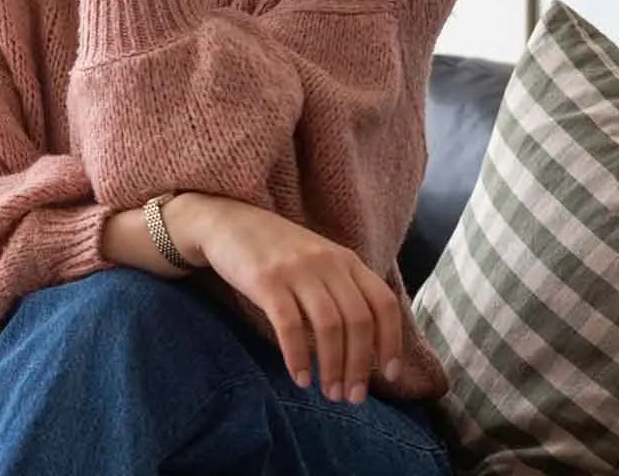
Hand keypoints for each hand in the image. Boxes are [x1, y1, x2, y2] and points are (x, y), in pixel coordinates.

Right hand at [163, 192, 400, 404]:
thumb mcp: (318, 261)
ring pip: (328, 326)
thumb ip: (342, 289)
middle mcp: (327, 263)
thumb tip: (365, 345)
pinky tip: (299, 377)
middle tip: (352, 397)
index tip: (390, 375)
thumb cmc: (276, 251)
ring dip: (332, 366)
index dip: (391, 342)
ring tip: (328, 392)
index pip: (383, 304)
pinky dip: (298, 356)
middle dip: (359, 366)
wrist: (227, 221)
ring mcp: (297, 270)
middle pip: (358, 321)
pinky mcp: (266, 280)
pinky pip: (290, 325)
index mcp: (346, 260)